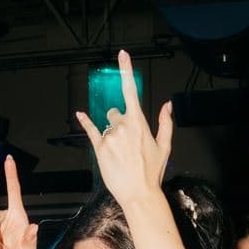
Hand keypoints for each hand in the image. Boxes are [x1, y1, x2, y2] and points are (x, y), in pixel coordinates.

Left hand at [75, 50, 173, 207]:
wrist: (139, 194)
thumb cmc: (152, 172)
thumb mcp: (165, 145)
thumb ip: (165, 122)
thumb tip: (167, 105)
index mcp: (139, 122)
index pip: (131, 90)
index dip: (126, 70)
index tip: (122, 54)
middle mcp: (122, 126)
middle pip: (115, 113)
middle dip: (119, 122)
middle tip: (126, 143)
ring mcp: (109, 136)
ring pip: (107, 126)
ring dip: (112, 135)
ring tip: (120, 154)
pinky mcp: (99, 148)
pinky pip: (90, 130)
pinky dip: (85, 122)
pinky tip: (81, 114)